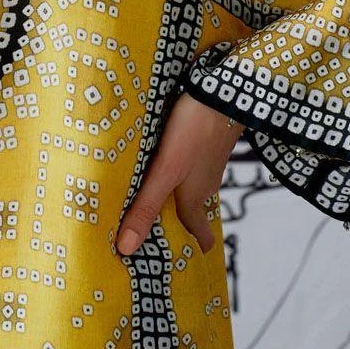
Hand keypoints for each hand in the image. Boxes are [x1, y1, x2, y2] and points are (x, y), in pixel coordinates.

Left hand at [114, 92, 243, 255]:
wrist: (223, 90)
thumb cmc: (194, 132)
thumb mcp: (165, 172)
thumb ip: (146, 206)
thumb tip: (126, 248)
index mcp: (196, 197)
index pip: (199, 232)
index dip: (194, 247)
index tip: (188, 259)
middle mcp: (205, 183)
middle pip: (193, 210)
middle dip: (178, 221)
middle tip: (158, 230)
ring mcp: (208, 161)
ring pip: (192, 186)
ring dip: (176, 194)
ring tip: (152, 196)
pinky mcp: (207, 141)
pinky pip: (192, 164)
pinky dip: (179, 170)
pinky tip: (165, 159)